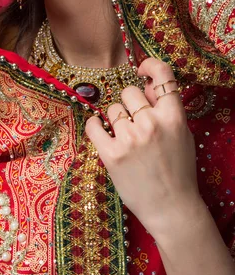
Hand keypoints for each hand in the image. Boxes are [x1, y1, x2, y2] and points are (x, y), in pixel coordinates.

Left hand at [85, 57, 200, 239]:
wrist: (171, 208)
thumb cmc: (178, 170)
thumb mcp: (181, 134)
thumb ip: (164, 108)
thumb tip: (145, 83)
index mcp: (174, 117)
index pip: (163, 74)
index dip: (150, 65)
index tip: (141, 70)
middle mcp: (151, 123)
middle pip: (128, 92)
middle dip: (130, 104)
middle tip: (135, 123)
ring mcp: (130, 138)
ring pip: (112, 110)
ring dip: (115, 120)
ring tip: (126, 139)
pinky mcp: (111, 154)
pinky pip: (93, 125)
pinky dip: (94, 126)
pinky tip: (100, 131)